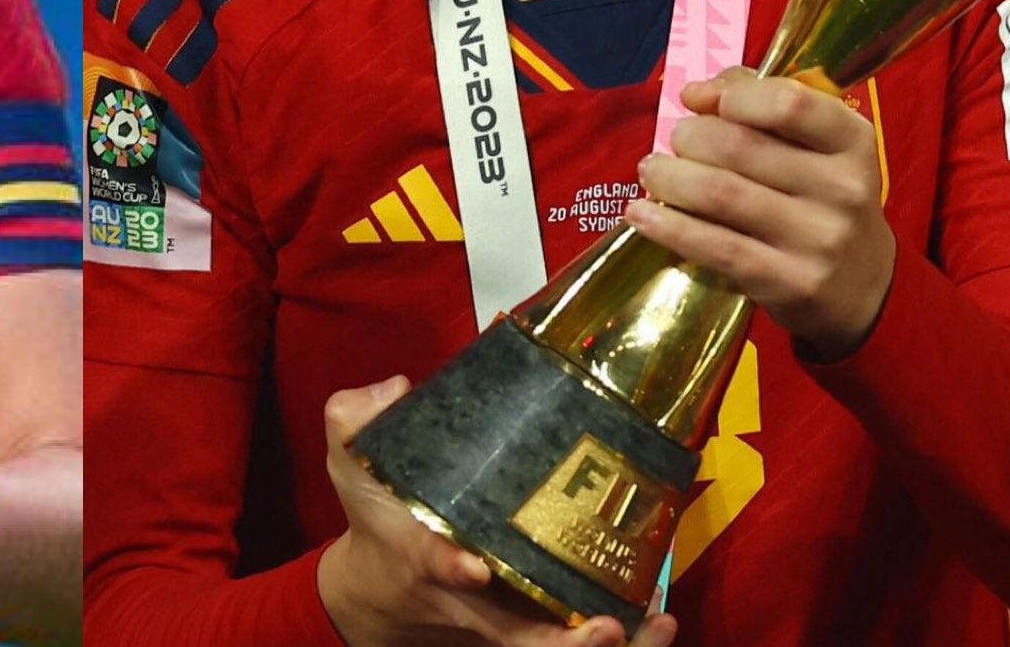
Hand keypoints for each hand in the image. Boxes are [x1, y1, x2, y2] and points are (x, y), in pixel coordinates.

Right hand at [317, 376, 676, 646]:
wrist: (379, 591)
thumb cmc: (376, 518)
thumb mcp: (352, 466)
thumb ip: (357, 422)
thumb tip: (398, 388)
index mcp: (424, 557)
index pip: (438, 567)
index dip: (455, 569)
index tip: (474, 565)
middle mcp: (471, 600)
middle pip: (522, 638)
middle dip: (565, 640)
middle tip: (608, 626)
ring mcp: (503, 620)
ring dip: (602, 644)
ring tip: (655, 622)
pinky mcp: (528, 625)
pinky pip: (572, 643)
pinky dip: (616, 641)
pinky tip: (658, 619)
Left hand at [628, 70, 896, 359]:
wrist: (864, 287)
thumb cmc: (821, 198)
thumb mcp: (814, 145)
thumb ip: (761, 102)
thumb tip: (697, 93)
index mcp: (852, 141)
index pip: (789, 103)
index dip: (731, 96)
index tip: (697, 100)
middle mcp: (843, 189)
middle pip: (739, 146)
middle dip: (689, 137)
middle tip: (674, 142)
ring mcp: (819, 239)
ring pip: (720, 193)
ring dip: (669, 177)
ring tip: (651, 172)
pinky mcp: (791, 282)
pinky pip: (715, 246)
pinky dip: (667, 226)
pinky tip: (639, 214)